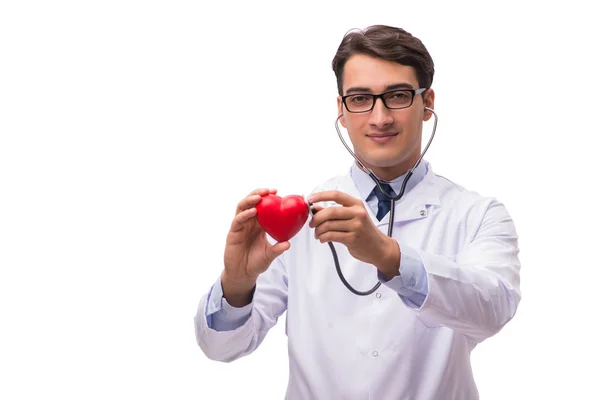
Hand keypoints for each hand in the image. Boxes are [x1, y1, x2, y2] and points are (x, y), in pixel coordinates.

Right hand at [222, 188, 290, 304]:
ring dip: (250, 200)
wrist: (242, 274)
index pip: (263, 207)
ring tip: (259, 197)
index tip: (278, 192)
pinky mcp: (233, 233)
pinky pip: (238, 221)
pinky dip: (244, 214)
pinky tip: (252, 211)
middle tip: (270, 191)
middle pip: (251, 202)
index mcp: (258, 225)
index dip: (268, 198)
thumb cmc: (256, 263)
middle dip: (259, 194)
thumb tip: (288, 243)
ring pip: (242, 208)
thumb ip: (277, 249)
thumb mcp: (269, 255)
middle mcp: (249, 223)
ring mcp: (240, 227)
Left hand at [307, 190, 399, 277]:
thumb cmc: (364, 231)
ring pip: (328, 225)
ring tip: (318, 234)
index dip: (321, 195)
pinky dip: (323, 237)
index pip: (336, 195)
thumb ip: (334, 212)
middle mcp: (357, 213)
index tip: (309, 199)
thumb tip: (315, 208)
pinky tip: (323, 239)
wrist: (378, 247)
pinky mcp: (352, 238)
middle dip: (316, 218)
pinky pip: (331, 236)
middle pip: (330, 212)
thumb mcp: (352, 217)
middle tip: (312, 224)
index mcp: (356, 204)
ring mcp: (356, 226)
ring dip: (318, 231)